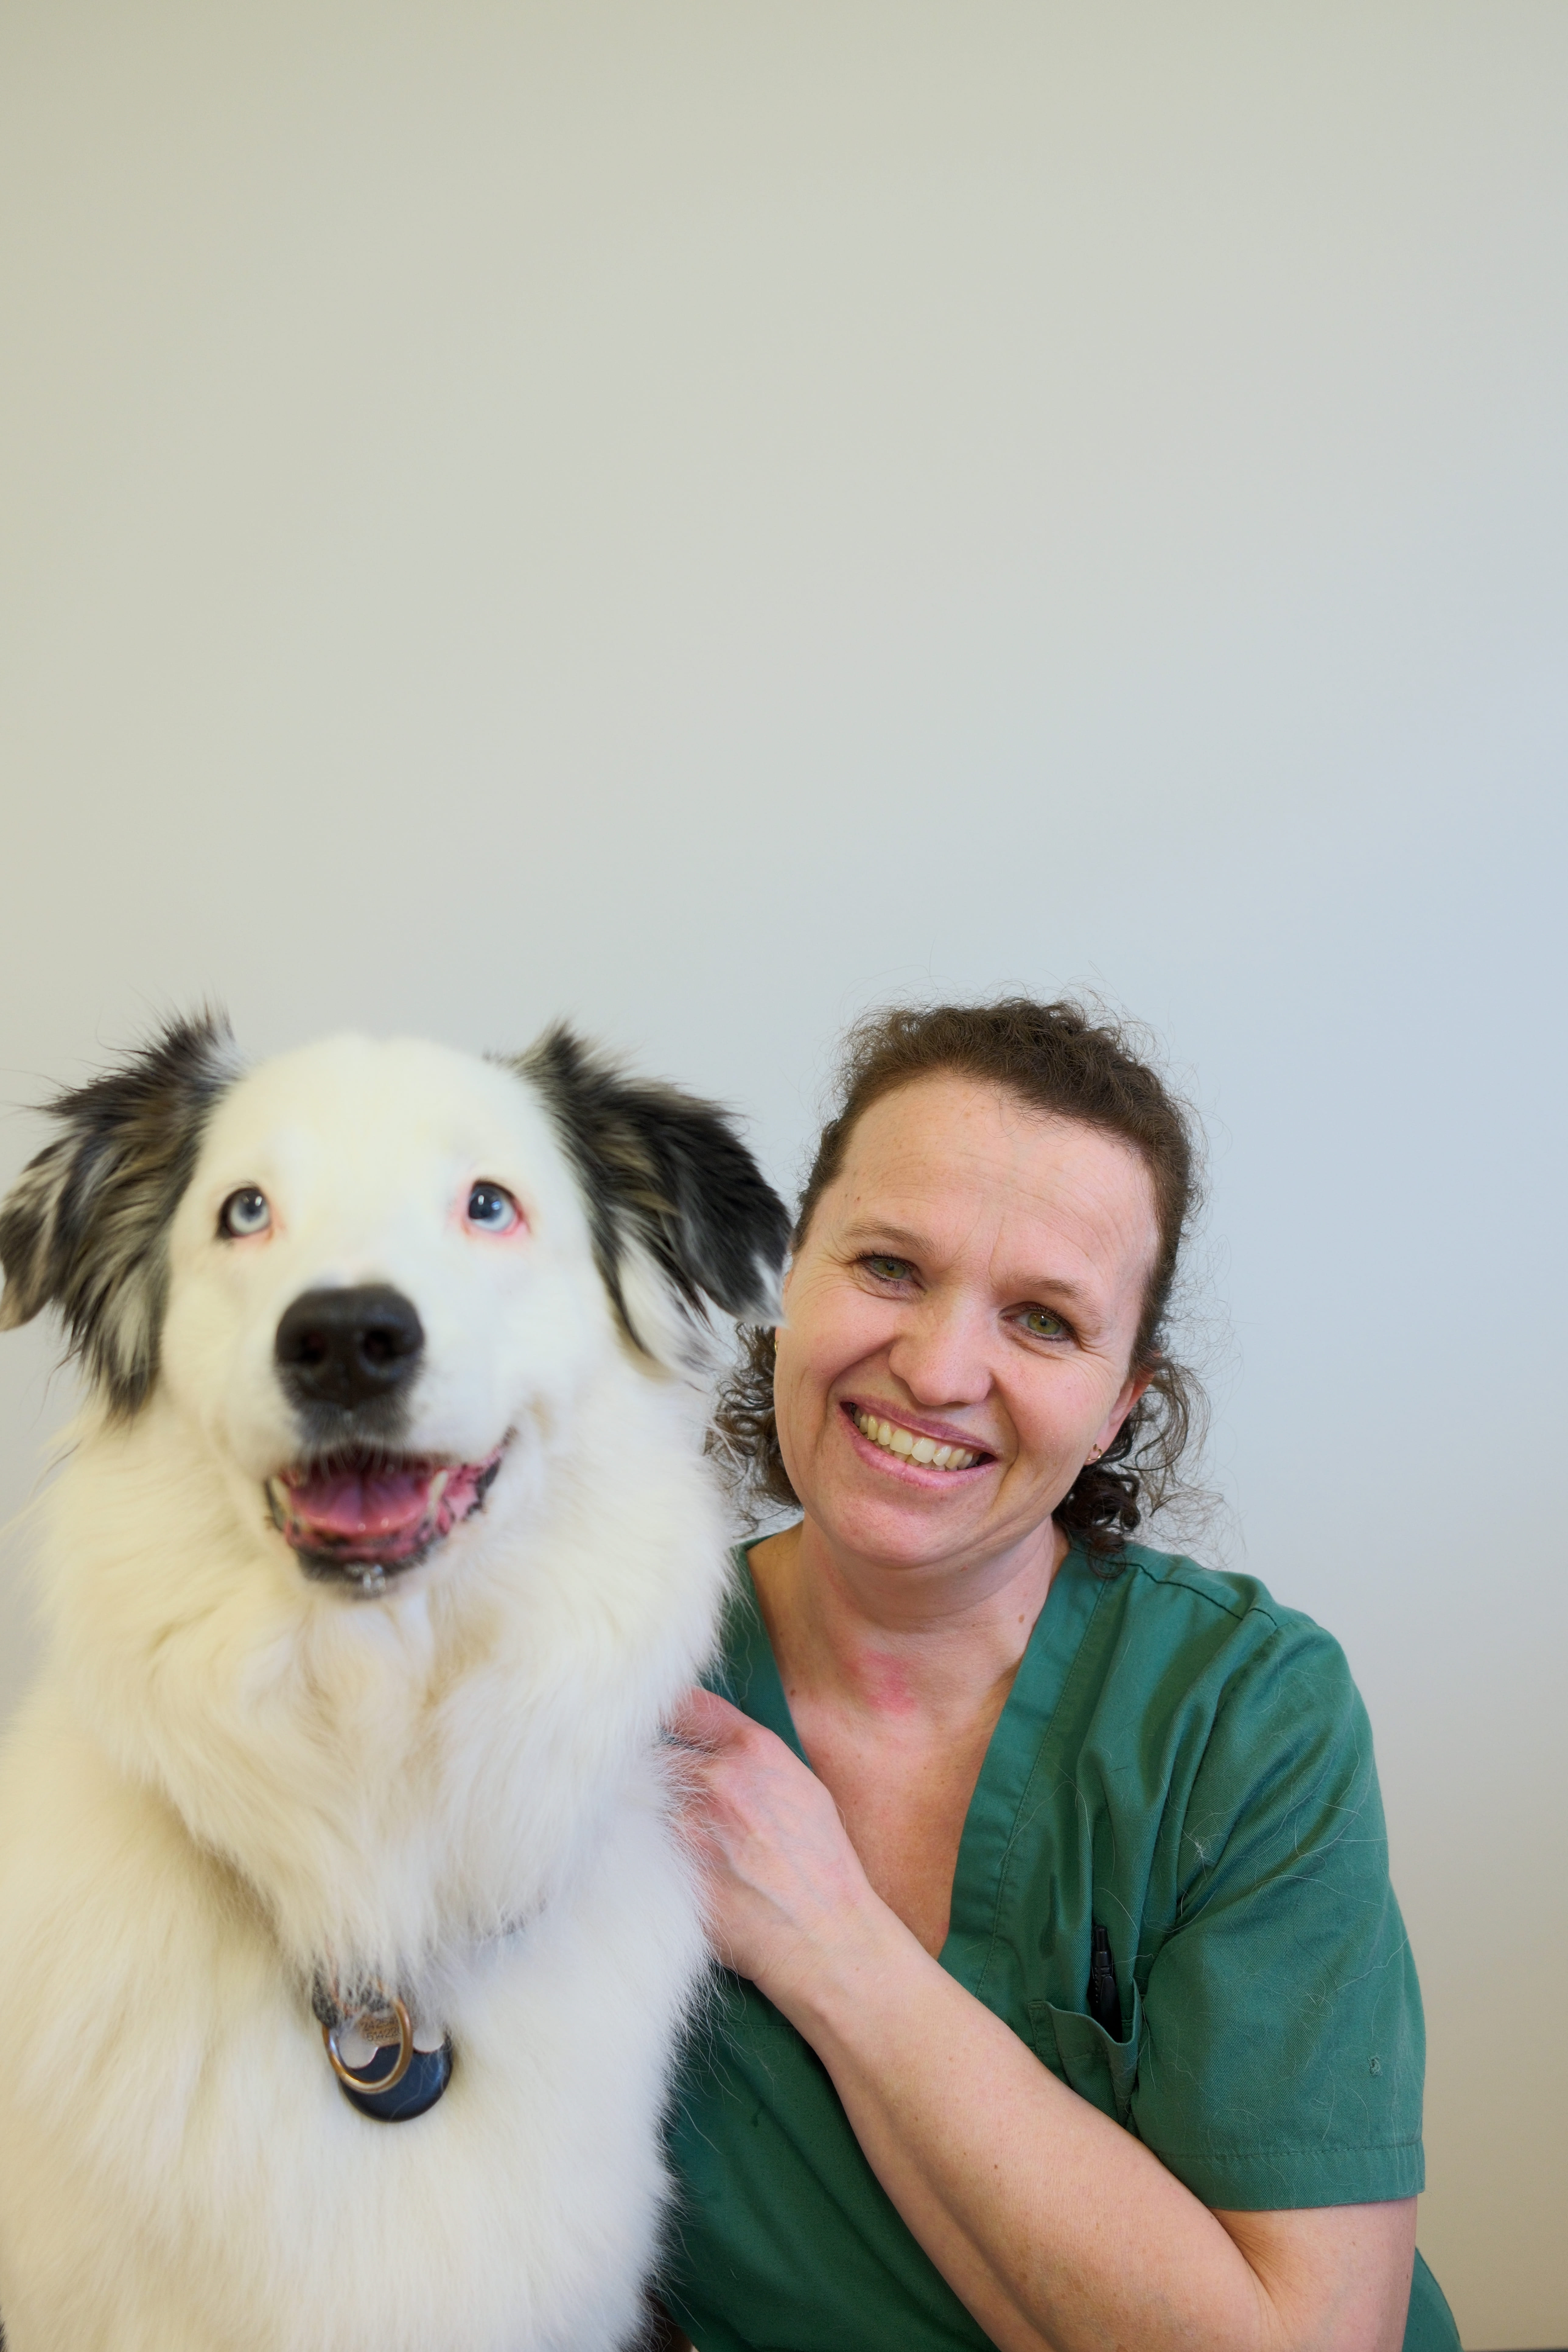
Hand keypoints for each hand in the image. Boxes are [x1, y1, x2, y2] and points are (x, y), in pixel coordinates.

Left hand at [667, 1687, 886, 2008]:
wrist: (824, 1939)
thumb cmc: (820, 1868)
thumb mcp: (802, 1790)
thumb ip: (750, 1757)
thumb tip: (707, 1744)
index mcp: (753, 1751)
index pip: (686, 1704)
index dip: (665, 1713)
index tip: (654, 1722)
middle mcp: (716, 1778)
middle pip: (654, 1752)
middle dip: (653, 1772)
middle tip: (662, 1798)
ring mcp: (686, 1825)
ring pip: (636, 1798)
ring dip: (641, 1812)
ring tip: (662, 1837)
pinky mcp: (665, 1870)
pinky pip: (632, 1844)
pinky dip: (635, 1851)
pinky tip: (653, 1866)